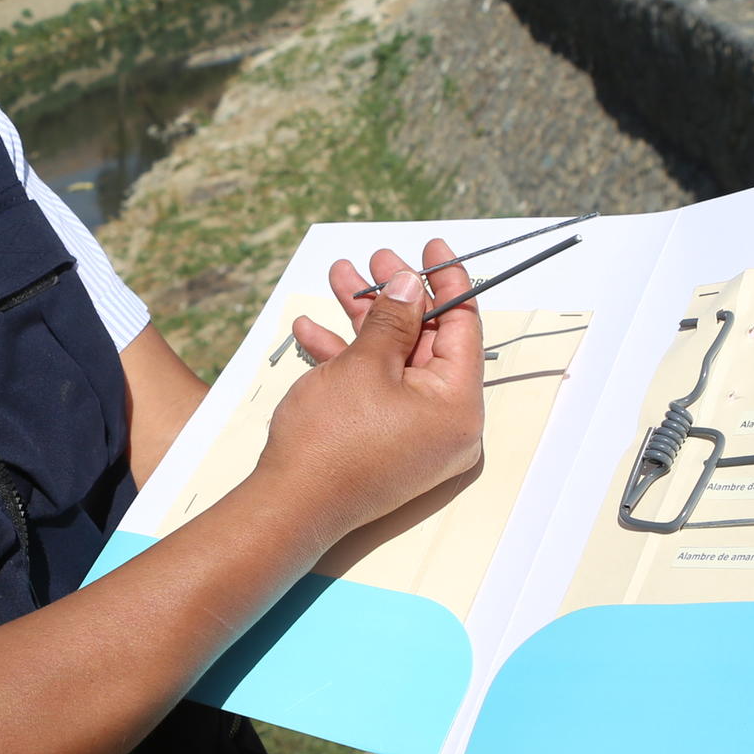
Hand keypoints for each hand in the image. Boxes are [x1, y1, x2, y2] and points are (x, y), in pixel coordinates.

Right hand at [251, 239, 484, 544]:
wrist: (289, 505)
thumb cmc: (331, 438)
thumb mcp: (365, 363)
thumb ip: (393, 319)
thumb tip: (411, 284)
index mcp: (458, 406)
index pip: (464, 328)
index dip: (446, 281)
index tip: (432, 247)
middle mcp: (446, 424)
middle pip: (426, 341)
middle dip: (393, 297)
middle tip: (374, 260)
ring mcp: (415, 436)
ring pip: (394, 361)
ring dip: (364, 321)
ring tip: (339, 279)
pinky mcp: (386, 442)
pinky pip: (377, 390)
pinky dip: (350, 360)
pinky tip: (313, 331)